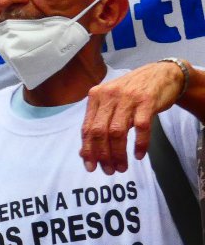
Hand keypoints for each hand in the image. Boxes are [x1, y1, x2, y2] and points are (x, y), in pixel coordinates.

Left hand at [80, 60, 185, 174]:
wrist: (161, 74)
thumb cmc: (132, 93)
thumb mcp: (111, 104)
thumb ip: (98, 124)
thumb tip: (84, 153)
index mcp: (95, 96)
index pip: (87, 128)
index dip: (88, 149)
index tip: (90, 166)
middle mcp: (108, 96)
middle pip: (100, 131)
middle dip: (102, 155)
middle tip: (108, 170)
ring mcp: (128, 98)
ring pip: (117, 131)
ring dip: (118, 153)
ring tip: (122, 167)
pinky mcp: (147, 101)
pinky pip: (141, 127)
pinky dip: (139, 144)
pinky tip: (138, 155)